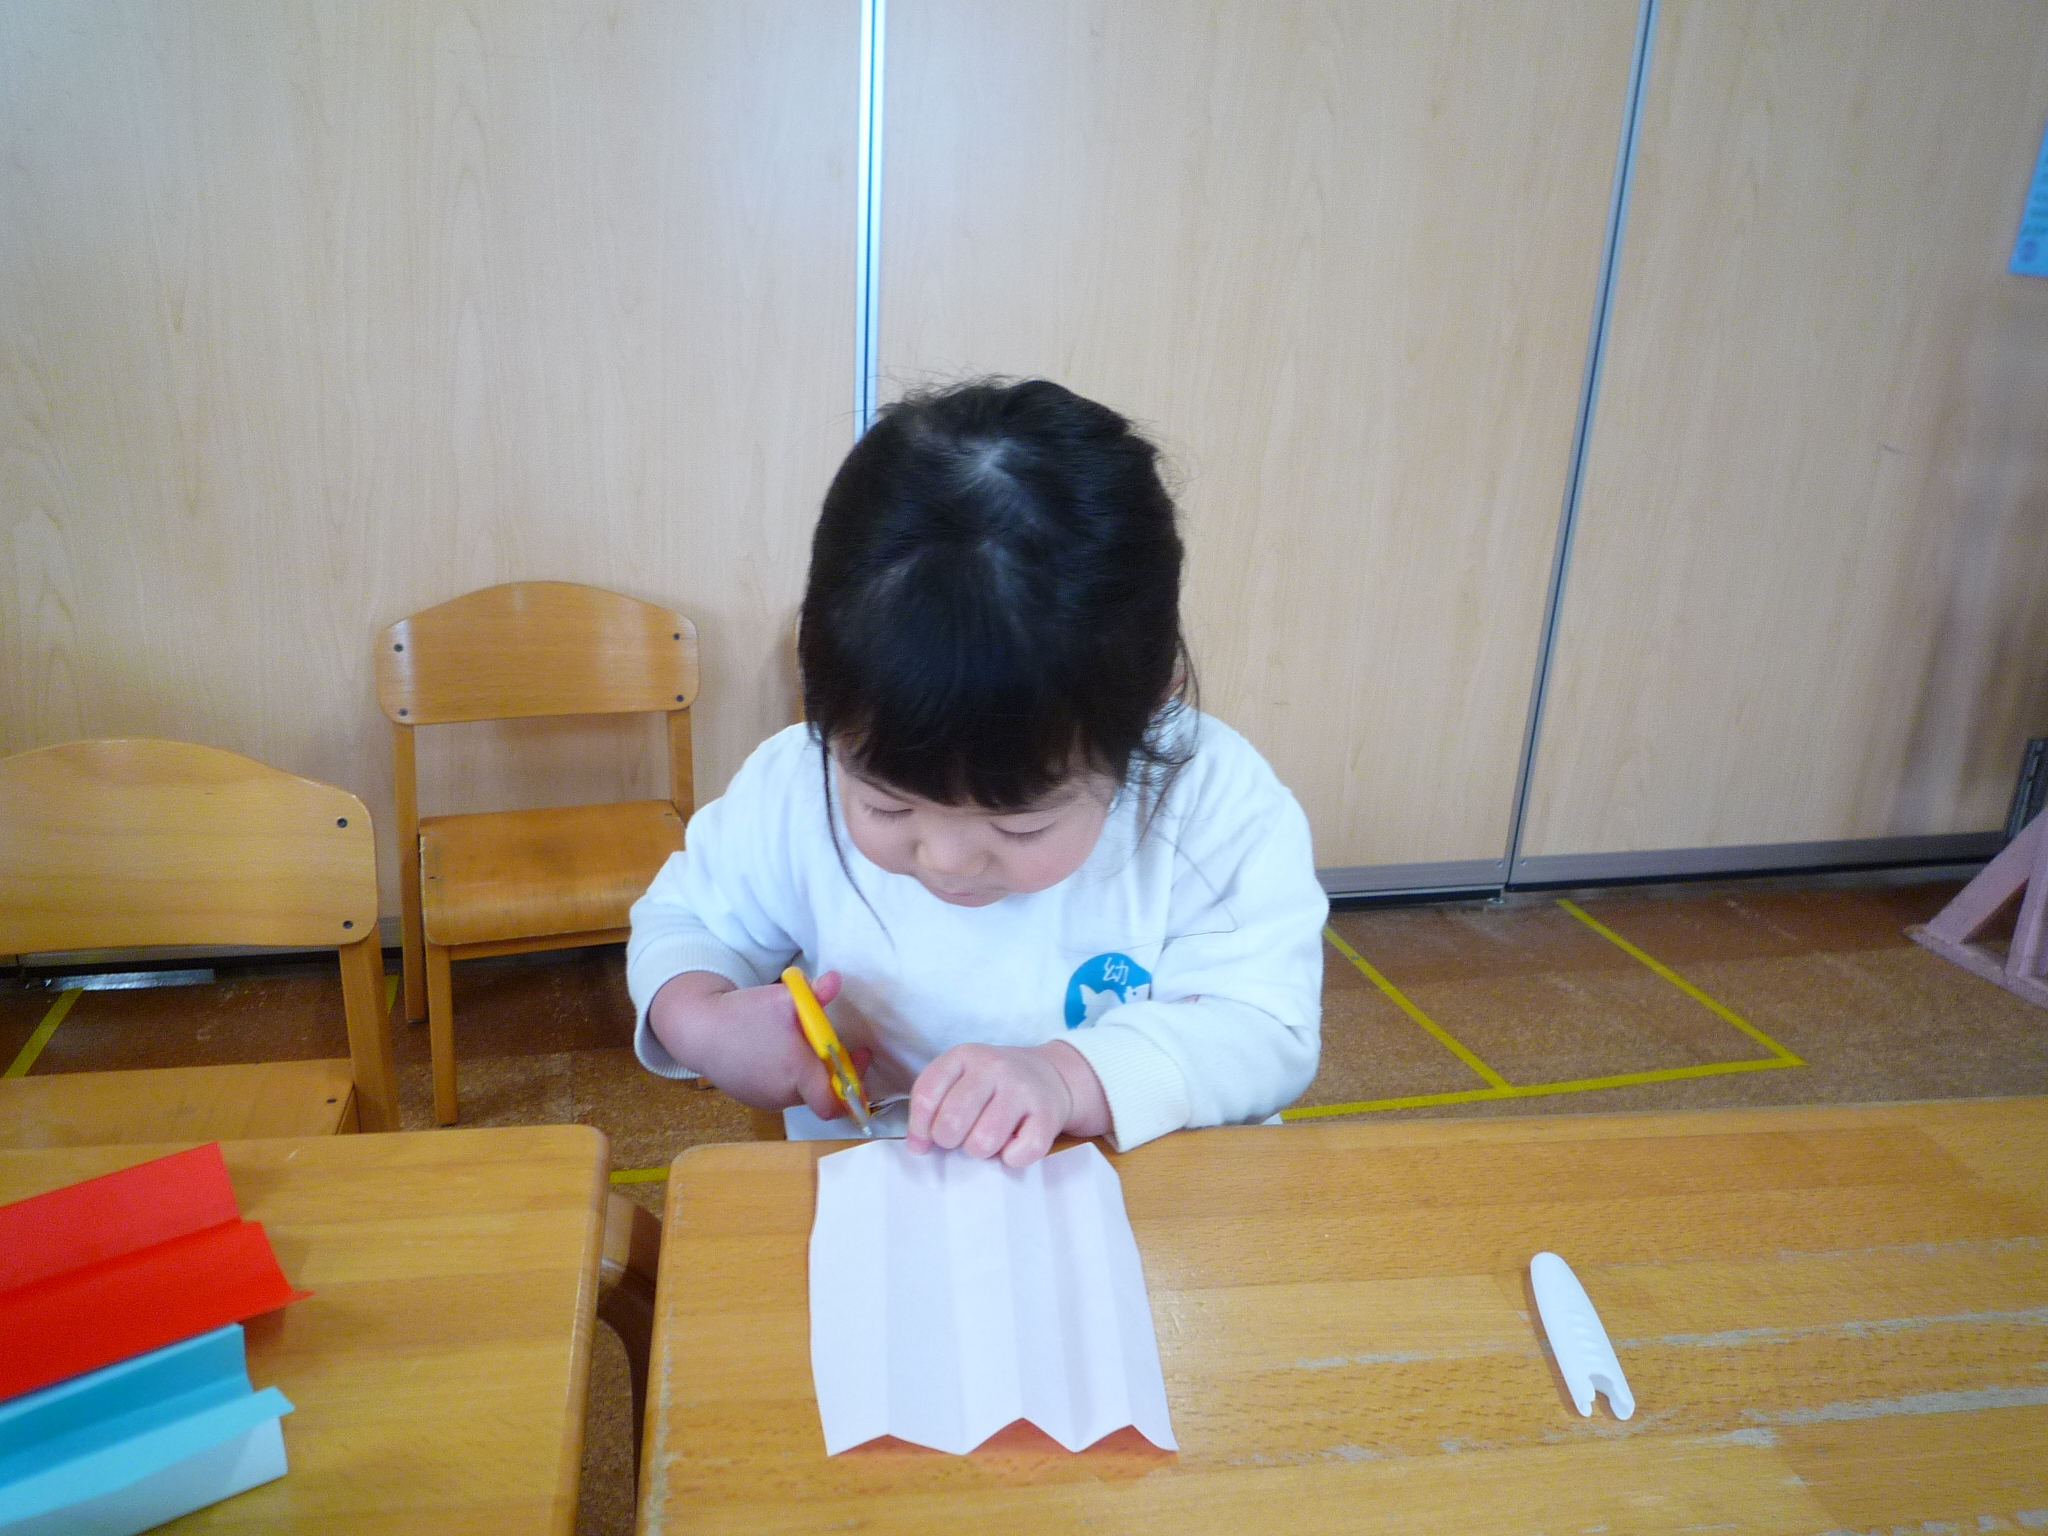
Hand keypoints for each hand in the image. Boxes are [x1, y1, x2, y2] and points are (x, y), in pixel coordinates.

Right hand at [645, 969, 868, 1120]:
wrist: (696, 1030)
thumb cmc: (742, 1014)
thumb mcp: (781, 998)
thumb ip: (814, 994)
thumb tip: (836, 979)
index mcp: (797, 1073)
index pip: (835, 1102)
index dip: (854, 1084)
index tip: (859, 1056)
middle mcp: (783, 1095)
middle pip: (821, 1093)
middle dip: (833, 1071)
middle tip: (834, 1046)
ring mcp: (766, 1100)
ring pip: (800, 1091)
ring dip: (809, 1073)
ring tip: (801, 1044)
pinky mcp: (751, 1098)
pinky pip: (781, 1092)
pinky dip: (788, 1077)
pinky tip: (778, 1052)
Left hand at [905, 1040, 1109, 1167]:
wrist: (1051, 1075)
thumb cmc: (994, 1085)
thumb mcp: (960, 1078)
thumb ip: (934, 1105)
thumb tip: (918, 1146)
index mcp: (964, 1056)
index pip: (926, 1095)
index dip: (919, 1128)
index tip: (923, 1141)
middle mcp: (993, 1067)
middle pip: (951, 1122)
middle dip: (949, 1141)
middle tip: (961, 1136)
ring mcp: (1022, 1089)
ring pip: (982, 1142)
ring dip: (980, 1151)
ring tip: (988, 1137)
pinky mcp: (1047, 1115)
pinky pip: (1019, 1155)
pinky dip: (1012, 1158)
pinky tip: (1014, 1143)